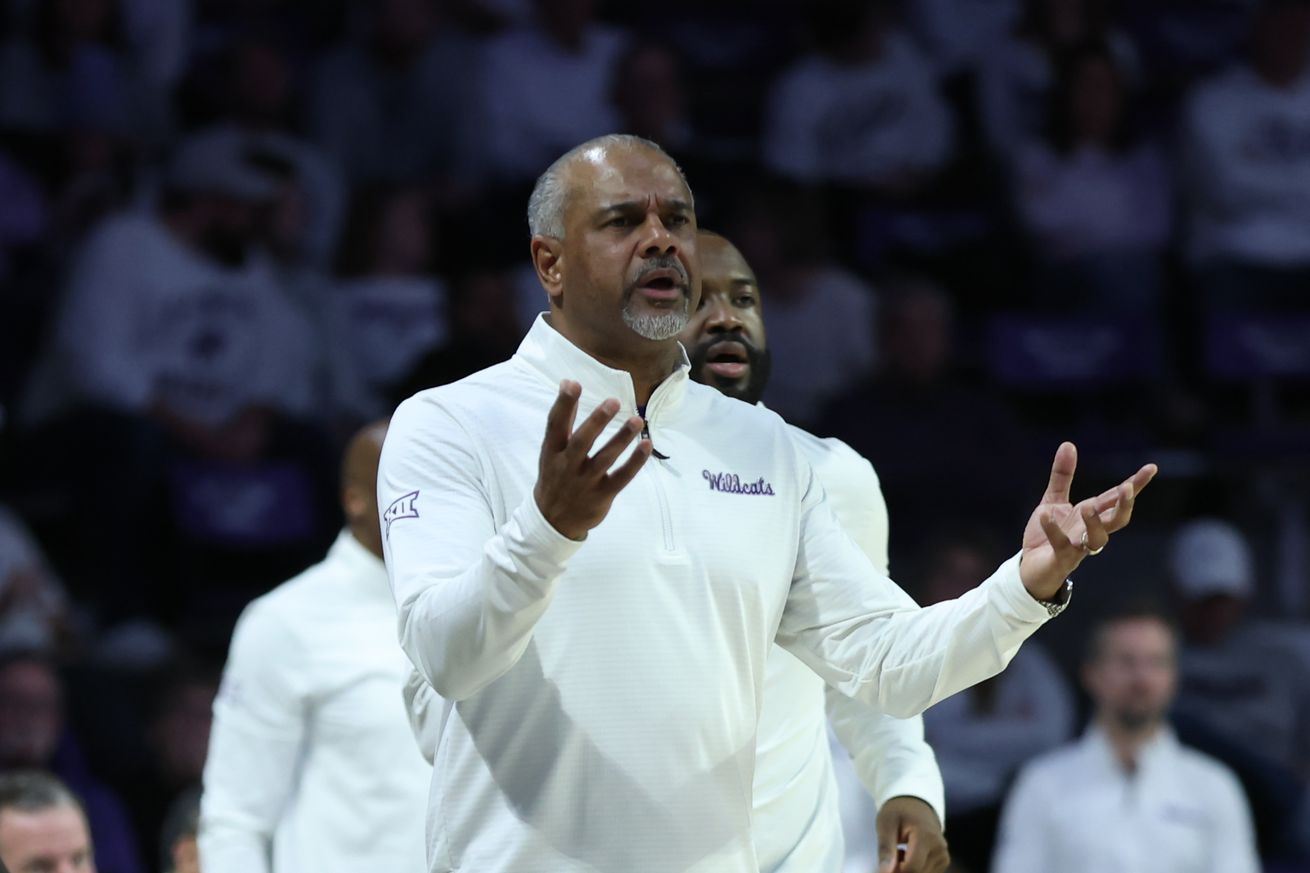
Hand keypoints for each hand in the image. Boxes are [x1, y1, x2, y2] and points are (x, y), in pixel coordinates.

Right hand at [534, 380, 651, 539]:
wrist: (554, 521)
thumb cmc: (556, 476)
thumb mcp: (551, 451)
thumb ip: (562, 420)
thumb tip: (568, 381)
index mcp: (552, 452)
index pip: (555, 425)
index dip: (564, 404)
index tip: (572, 384)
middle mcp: (567, 466)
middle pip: (582, 442)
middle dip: (597, 421)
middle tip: (613, 402)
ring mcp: (585, 482)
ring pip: (605, 459)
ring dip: (621, 439)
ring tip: (636, 420)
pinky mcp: (602, 495)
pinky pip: (622, 477)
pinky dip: (635, 462)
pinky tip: (646, 445)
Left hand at [877, 796, 948, 872]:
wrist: (915, 804)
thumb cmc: (898, 812)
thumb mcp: (885, 824)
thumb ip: (885, 849)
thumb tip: (885, 872)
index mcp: (926, 837)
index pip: (911, 869)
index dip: (894, 872)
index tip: (883, 864)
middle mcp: (940, 849)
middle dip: (899, 871)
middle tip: (891, 855)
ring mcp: (944, 856)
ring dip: (907, 871)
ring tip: (900, 853)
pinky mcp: (944, 861)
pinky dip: (914, 870)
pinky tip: (908, 856)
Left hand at [1019, 442, 1157, 599]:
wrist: (1029, 568)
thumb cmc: (1046, 535)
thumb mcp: (1053, 500)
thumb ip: (1062, 476)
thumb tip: (1068, 444)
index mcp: (1092, 515)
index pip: (1117, 498)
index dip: (1135, 484)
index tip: (1152, 467)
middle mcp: (1090, 531)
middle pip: (1118, 520)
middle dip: (1125, 505)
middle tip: (1126, 488)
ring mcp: (1078, 547)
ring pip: (1098, 540)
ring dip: (1095, 522)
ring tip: (1086, 505)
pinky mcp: (1060, 559)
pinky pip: (1062, 545)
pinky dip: (1054, 529)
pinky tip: (1045, 514)